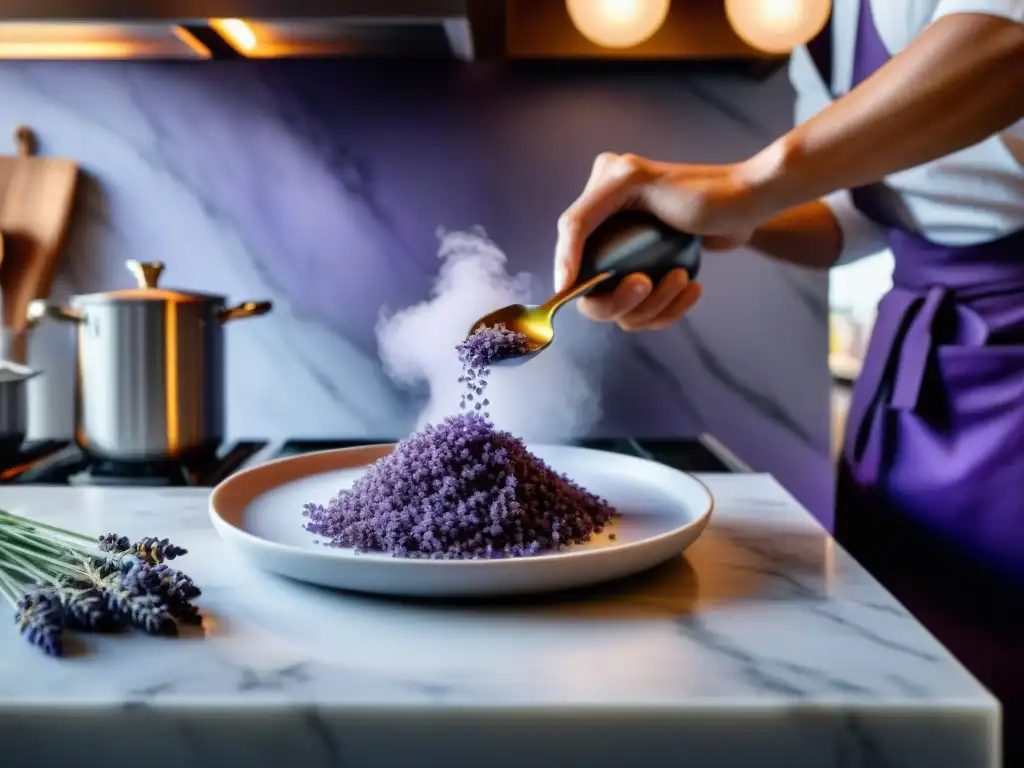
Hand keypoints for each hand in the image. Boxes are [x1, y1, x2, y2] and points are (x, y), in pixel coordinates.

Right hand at [555, 152, 762, 331]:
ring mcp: (632, 256)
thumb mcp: (632, 182)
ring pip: (623, 308)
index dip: (567, 269)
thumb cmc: (700, 190)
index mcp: (599, 199)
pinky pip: (647, 310)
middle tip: (647, 283)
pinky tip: (692, 288)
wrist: (748, 203)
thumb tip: (558, 265)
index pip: (569, 243)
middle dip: (619, 298)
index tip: (568, 290)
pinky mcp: (653, 273)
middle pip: (592, 291)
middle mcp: (609, 229)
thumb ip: (583, 216)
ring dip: (655, 304)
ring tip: (683, 280)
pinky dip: (669, 308)